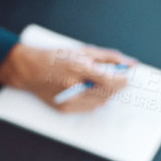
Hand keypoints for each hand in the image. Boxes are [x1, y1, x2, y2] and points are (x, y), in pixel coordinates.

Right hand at [0, 42, 134, 112]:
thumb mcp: (83, 51)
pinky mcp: (65, 109)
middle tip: (115, 78)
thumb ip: (110, 57)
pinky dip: (95, 100)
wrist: (29, 70)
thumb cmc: (56, 57)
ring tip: (97, 82)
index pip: (110, 80)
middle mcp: (72, 85)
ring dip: (105, 93)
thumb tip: (132, 64)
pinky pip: (90, 108)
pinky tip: (88, 90)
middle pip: (107, 93)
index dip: (123, 80)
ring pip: (101, 102)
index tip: (127, 77)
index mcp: (78, 67)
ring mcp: (68, 100)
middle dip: (115, 86)